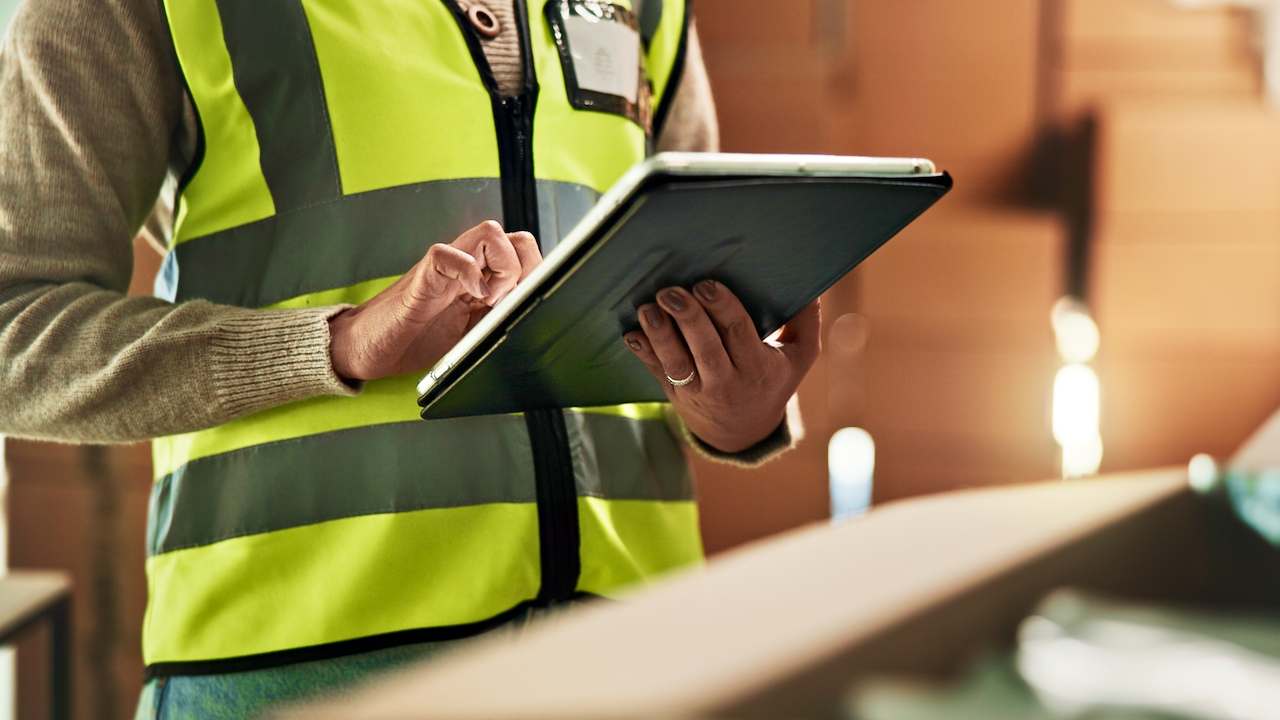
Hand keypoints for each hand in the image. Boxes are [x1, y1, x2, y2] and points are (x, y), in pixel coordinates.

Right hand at [329, 221, 540, 380]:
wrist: (367, 347)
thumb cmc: (414, 339)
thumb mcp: (470, 335)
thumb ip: (497, 320)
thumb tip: (535, 319)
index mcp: (481, 278)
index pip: (524, 254)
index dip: (538, 275)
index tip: (531, 304)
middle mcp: (466, 266)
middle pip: (516, 238)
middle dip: (526, 271)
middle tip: (509, 303)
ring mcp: (444, 268)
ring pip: (489, 234)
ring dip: (502, 267)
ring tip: (489, 300)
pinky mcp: (421, 278)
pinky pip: (448, 254)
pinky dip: (468, 272)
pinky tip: (472, 297)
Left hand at [623, 280, 820, 452]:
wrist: (743, 431)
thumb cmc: (772, 379)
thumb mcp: (799, 357)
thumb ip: (807, 322)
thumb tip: (812, 286)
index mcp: (758, 368)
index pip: (739, 334)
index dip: (722, 309)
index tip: (707, 285)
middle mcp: (727, 383)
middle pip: (706, 349)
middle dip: (688, 319)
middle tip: (672, 292)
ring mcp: (698, 391)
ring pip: (677, 364)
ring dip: (660, 336)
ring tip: (648, 309)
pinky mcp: (675, 394)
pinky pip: (657, 374)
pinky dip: (643, 354)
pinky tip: (631, 333)